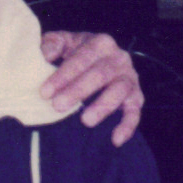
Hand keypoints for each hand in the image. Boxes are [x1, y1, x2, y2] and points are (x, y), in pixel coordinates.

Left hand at [40, 31, 143, 145]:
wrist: (100, 60)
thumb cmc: (76, 53)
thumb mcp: (63, 42)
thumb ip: (52, 44)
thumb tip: (46, 54)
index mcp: (100, 42)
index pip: (82, 58)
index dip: (63, 75)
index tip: (45, 92)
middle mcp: (119, 57)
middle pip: (100, 74)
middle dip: (78, 91)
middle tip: (58, 106)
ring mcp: (130, 77)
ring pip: (120, 90)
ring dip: (103, 106)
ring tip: (85, 120)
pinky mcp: (136, 96)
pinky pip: (135, 111)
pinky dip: (128, 126)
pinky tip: (115, 140)